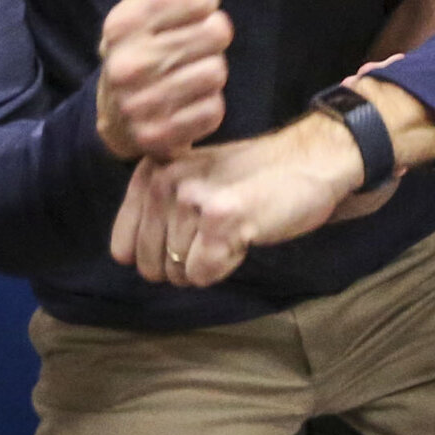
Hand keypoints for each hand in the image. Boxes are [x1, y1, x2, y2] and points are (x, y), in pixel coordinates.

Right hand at [96, 0, 231, 159]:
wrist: (115, 113)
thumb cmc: (142, 41)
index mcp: (123, 21)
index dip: (205, 0)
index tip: (192, 10)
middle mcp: (125, 62)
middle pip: (217, 32)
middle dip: (214, 35)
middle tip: (196, 44)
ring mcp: (139, 103)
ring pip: (217, 72)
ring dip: (212, 71)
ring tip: (190, 72)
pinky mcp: (157, 137)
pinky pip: (213, 111)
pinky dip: (209, 107)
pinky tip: (189, 102)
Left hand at [110, 114, 387, 286]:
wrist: (311, 160)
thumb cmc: (252, 178)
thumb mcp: (190, 181)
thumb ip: (153, 210)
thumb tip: (125, 258)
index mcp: (150, 172)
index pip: (123, 250)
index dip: (161, 254)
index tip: (192, 229)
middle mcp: (164, 181)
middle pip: (152, 268)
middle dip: (186, 263)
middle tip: (220, 229)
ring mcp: (192, 198)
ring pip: (180, 274)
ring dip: (212, 261)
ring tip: (237, 225)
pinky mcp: (222, 217)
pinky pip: (204, 274)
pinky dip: (228, 265)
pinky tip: (247, 234)